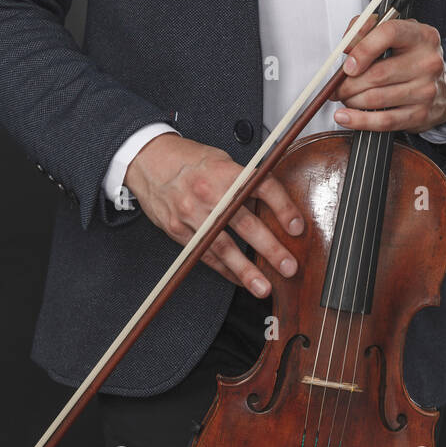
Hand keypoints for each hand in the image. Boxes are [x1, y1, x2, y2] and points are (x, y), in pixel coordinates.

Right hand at [124, 134, 303, 297]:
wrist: (148, 159)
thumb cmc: (189, 159)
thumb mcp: (221, 160)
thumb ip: (244, 181)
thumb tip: (272, 205)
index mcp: (226, 171)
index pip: (262, 187)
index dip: (283, 207)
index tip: (297, 227)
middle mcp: (209, 192)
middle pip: (245, 223)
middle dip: (270, 248)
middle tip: (288, 266)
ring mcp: (191, 213)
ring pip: (222, 246)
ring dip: (245, 270)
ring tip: (263, 287)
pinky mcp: (178, 230)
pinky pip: (203, 254)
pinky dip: (223, 269)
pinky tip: (238, 279)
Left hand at [331, 13, 445, 133]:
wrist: (438, 86)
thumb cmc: (410, 56)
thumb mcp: (393, 32)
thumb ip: (365, 28)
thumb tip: (347, 46)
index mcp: (421, 36)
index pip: (389, 33)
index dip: (362, 49)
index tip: (348, 64)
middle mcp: (427, 62)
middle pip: (378, 74)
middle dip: (349, 83)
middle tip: (337, 86)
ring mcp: (426, 90)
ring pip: (377, 98)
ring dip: (352, 100)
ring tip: (345, 97)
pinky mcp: (420, 114)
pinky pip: (384, 121)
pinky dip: (359, 121)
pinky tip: (346, 117)